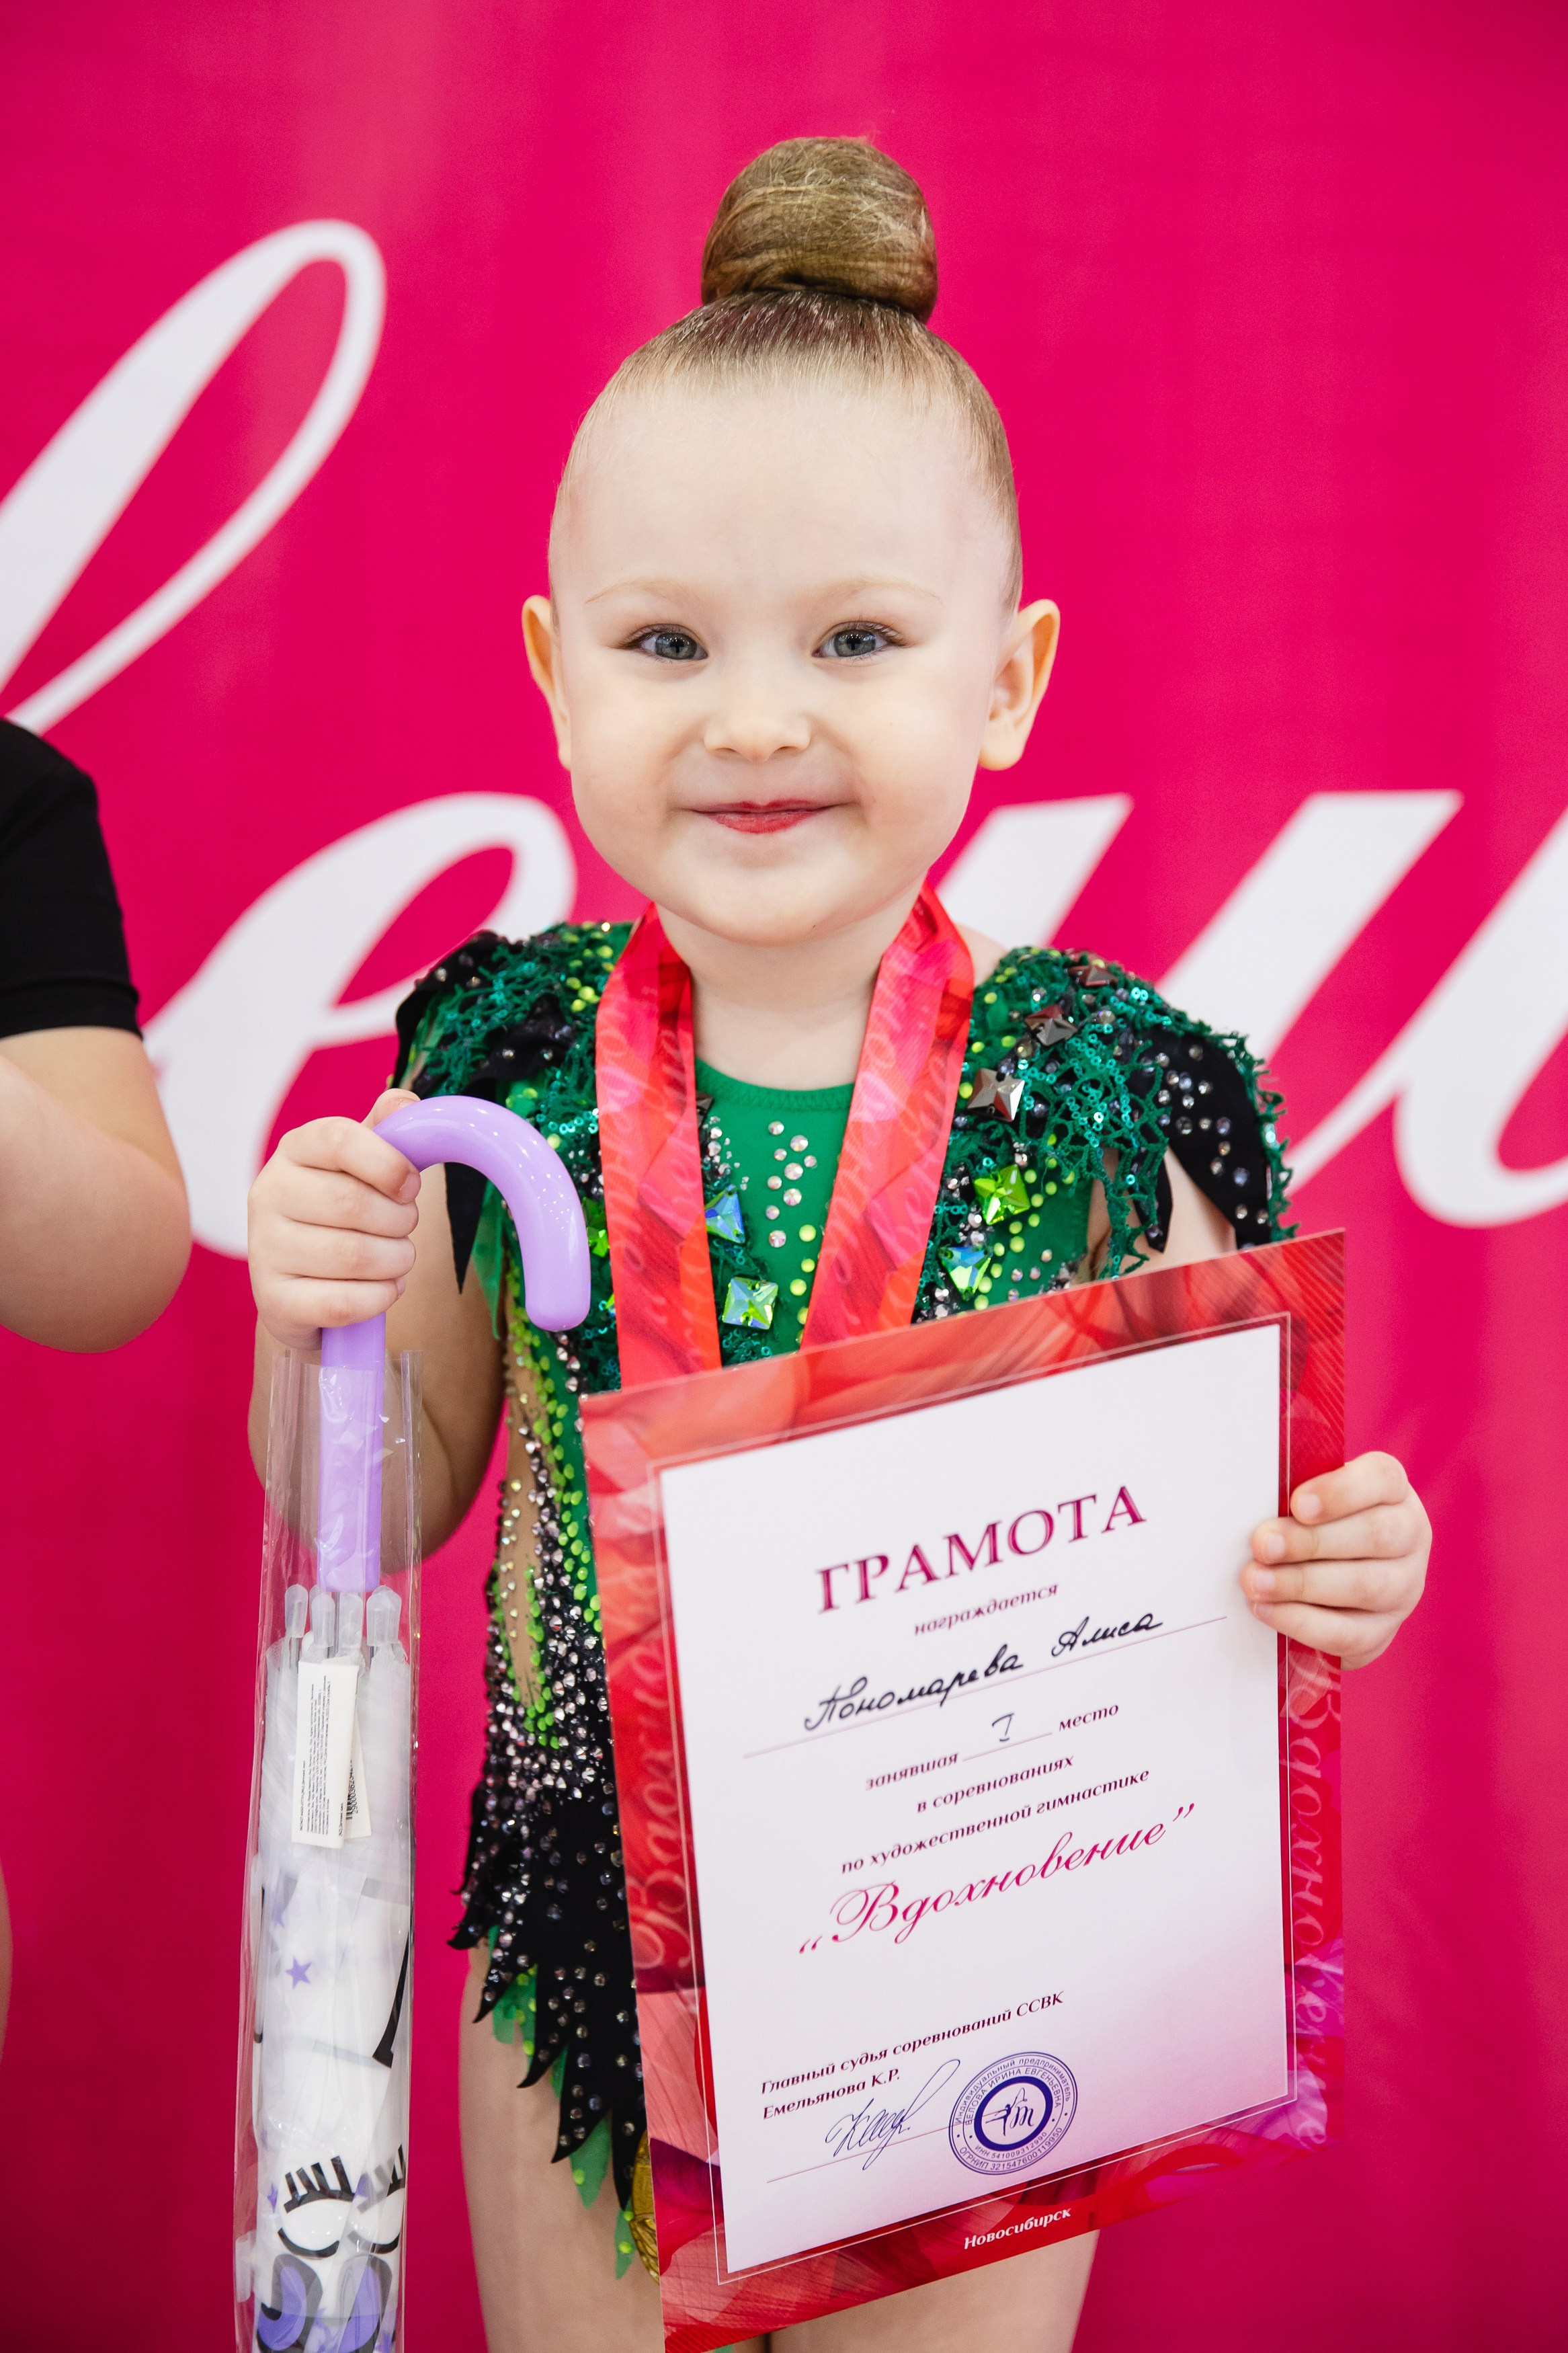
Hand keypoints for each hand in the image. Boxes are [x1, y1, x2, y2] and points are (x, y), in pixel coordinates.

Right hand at [248, 1087, 421, 1351]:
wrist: (304, 1286)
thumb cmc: (343, 1216)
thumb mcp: (362, 1166)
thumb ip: (387, 1131)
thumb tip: (405, 1104)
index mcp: (295, 1150)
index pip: (338, 1139)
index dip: (388, 1163)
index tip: (412, 1186)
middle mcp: (269, 1193)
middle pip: (352, 1203)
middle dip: (399, 1221)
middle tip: (405, 1227)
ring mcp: (264, 1248)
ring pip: (353, 1257)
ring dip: (396, 1261)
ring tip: (397, 1259)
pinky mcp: (273, 1299)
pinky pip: (342, 1303)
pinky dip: (379, 1297)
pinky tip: (384, 1289)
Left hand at [1242, 1452, 1429, 1666]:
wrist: (1332, 1575)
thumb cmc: (1312, 1522)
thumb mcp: (1308, 1497)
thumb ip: (1293, 1498)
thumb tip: (1257, 1513)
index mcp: (1391, 1490)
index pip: (1382, 1478)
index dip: (1340, 1491)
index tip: (1297, 1503)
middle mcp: (1410, 1536)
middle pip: (1375, 1536)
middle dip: (1310, 1542)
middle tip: (1262, 1545)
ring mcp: (1403, 1586)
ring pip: (1364, 1586)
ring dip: (1301, 1584)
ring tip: (1256, 1580)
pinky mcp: (1384, 1630)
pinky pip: (1349, 1633)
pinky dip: (1303, 1622)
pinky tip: (1267, 1609)